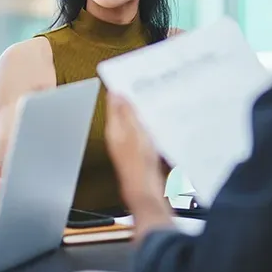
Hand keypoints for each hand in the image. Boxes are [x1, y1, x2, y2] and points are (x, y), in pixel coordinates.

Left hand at [105, 93, 171, 237]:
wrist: (147, 192)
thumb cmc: (139, 166)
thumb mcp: (134, 133)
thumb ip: (126, 113)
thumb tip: (117, 93)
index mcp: (114, 130)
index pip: (113, 104)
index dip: (120, 90)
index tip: (129, 79)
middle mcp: (119, 137)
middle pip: (124, 112)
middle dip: (133, 100)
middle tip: (144, 88)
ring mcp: (129, 145)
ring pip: (134, 122)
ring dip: (142, 112)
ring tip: (152, 102)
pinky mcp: (140, 153)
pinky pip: (143, 133)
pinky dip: (149, 125)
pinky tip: (158, 123)